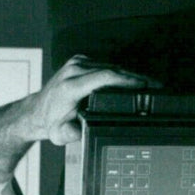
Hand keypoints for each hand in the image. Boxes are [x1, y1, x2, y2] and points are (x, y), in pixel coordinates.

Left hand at [27, 54, 147, 145]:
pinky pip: (105, 64)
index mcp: (70, 86)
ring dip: (130, 74)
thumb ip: (70, 133)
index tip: (142, 85)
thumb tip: (81, 130)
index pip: (103, 77)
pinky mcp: (80, 61)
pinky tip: (131, 80)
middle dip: (136, 78)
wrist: (38, 110)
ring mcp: (76, 63)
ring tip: (149, 85)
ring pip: (111, 65)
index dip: (126, 80)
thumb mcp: (59, 134)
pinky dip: (120, 72)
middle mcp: (73, 70)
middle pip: (112, 69)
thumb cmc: (51, 121)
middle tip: (156, 86)